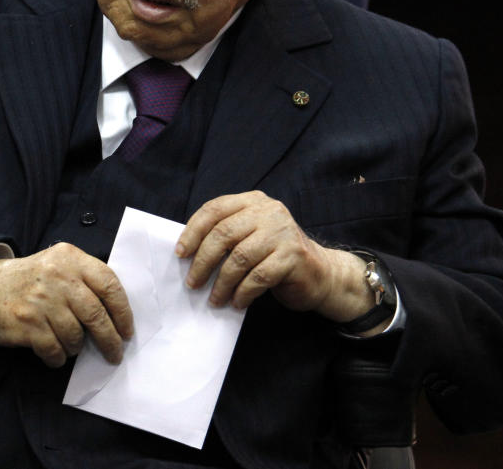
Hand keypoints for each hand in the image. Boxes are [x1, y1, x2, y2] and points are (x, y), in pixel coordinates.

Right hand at [0, 243, 133, 367]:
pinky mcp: (26, 322)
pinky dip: (58, 357)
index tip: (127, 330)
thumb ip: (85, 278)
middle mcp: (57, 276)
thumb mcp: (58, 265)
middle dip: (110, 339)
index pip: (109, 283)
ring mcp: (40, 299)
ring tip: (73, 346)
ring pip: (76, 335)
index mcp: (70, 258)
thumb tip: (118, 313)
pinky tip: (55, 353)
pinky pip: (54, 349)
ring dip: (78, 347)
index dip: (123, 311)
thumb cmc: (29, 280)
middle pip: (96, 314)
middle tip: (115, 353)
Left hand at [176, 191, 376, 322]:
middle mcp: (269, 211)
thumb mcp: (251, 236)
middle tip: (192, 283)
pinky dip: (243, 292)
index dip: (193, 231)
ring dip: (222, 283)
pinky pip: (258, 276)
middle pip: (223, 233)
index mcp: (254, 201)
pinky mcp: (293, 256)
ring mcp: (283, 232)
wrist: (322, 274)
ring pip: (239, 258)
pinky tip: (237, 302)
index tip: (180, 254)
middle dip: (203, 261)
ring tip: (214, 299)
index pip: (215, 209)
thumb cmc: (276, 257)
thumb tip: (187, 252)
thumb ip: (227, 234)